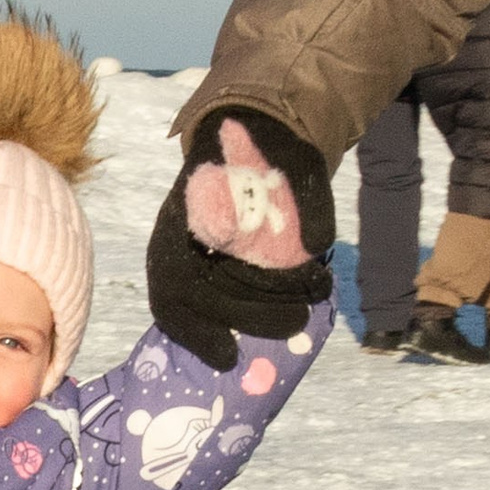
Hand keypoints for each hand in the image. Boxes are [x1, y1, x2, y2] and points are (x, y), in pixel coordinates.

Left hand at [146, 107, 333, 371]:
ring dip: (284, 281)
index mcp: (170, 246)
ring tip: (316, 291)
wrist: (251, 131)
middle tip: (293, 324)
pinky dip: (309, 225)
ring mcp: (218, 183)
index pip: (169, 298)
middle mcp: (183, 218)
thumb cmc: (235, 213)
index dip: (196, 332)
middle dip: (252, 312)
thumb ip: (226, 296)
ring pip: (243, 248)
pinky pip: (284, 196)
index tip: (229, 358)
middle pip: (208, 279)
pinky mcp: (260, 157)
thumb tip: (239, 358)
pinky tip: (319, 249)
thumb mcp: (221, 253)